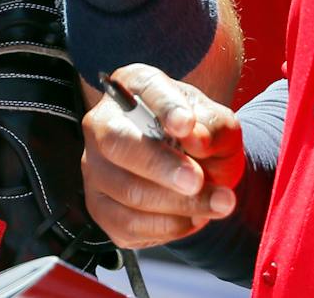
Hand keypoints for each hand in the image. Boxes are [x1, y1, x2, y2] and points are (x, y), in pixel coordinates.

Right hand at [81, 64, 242, 247]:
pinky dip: (168, 227)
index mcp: (134, 86)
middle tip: (198, 180)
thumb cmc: (200, 137)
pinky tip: (192, 217)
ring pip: (127, 191)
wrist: (194, 169)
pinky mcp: (99, 206)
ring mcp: (95, 166)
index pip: (144, 88)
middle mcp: (103, 122)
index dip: (165, 108)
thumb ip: (213, 126)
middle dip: (161, 167)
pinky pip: (128, 225)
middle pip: (117, 143)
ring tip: (218, 203)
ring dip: (179, 205)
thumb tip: (195, 139)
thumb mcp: (218, 124)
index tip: (187, 125)